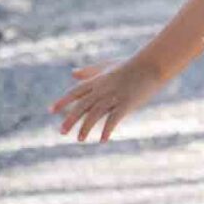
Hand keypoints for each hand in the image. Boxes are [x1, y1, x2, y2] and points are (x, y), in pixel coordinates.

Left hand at [51, 56, 165, 142]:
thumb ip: (89, 71)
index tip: (51, 111)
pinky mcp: (127, 102)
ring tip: (80, 139)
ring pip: (95, 113)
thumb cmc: (130, 65)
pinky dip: (108, 129)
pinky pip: (114, 118)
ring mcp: (115, 95)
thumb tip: (73, 73)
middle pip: (82, 105)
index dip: (63, 101)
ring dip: (86, 127)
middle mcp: (103, 88)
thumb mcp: (107, 66)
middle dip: (71, 118)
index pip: (76, 91)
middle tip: (62, 132)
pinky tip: (103, 140)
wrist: (152, 63)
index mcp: (98, 80)